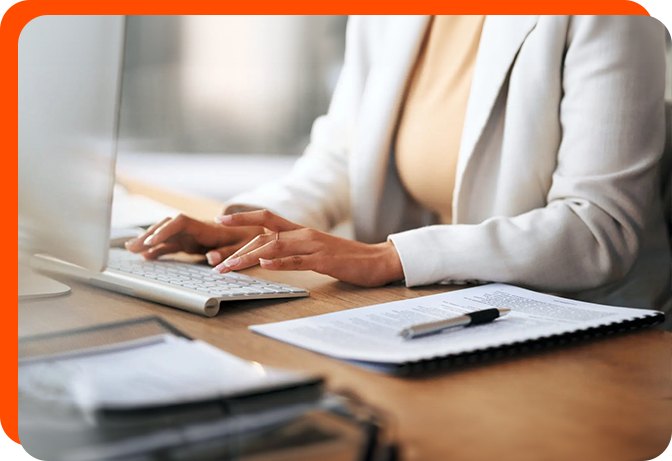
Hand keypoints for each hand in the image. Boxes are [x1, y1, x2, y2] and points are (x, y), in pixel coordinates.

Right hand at [125, 213, 262, 264]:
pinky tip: (145, 257)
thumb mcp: (244, 247)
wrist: (256, 231)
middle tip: (132, 247)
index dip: (165, 230)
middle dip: (149, 235)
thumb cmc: (251, 238)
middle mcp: (196, 229)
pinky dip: (158, 250)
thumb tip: (211, 259)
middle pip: (168, 227)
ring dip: (148, 241)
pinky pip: (171, 245)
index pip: (181, 222)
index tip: (152, 240)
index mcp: (207, 228)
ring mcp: (191, 236)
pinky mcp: (191, 243)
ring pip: (165, 236)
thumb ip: (227, 252)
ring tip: (130, 250)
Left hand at [212, 210, 404, 286]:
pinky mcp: (324, 260)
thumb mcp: (316, 251)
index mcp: (301, 231)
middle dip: (238, 248)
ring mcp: (314, 246)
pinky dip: (280, 262)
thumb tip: (270, 255)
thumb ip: (295, 250)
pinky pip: (299, 261)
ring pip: (275, 247)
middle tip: (217, 263)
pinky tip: (265, 265)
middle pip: (264, 234)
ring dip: (250, 257)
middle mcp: (304, 234)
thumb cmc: (347, 258)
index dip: (242, 218)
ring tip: (230, 267)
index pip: (266, 219)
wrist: (378, 260)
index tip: (219, 219)